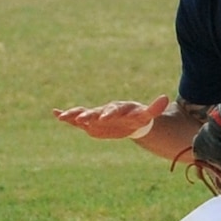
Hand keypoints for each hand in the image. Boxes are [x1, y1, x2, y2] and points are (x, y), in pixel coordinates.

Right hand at [53, 94, 169, 139]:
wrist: (129, 120)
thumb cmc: (138, 118)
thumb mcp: (146, 115)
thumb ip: (154, 108)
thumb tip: (165, 98)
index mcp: (118, 109)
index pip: (113, 110)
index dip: (109, 113)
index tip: (104, 117)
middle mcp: (104, 111)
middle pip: (95, 112)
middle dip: (88, 115)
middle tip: (81, 119)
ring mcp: (95, 116)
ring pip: (83, 114)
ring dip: (73, 115)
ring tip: (62, 116)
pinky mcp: (89, 122)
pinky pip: (76, 119)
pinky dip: (66, 116)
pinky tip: (55, 114)